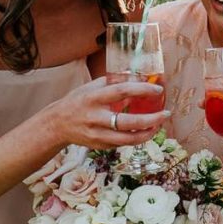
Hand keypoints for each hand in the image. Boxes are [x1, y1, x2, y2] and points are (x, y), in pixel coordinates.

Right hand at [43, 77, 168, 149]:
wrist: (57, 124)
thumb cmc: (78, 101)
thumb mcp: (91, 87)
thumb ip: (113, 83)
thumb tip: (139, 78)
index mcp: (93, 98)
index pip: (121, 91)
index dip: (141, 90)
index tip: (158, 89)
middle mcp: (95, 118)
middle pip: (128, 122)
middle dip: (151, 119)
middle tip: (166, 114)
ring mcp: (97, 134)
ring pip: (128, 139)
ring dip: (147, 133)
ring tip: (159, 125)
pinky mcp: (99, 145)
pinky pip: (122, 144)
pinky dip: (136, 138)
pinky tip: (145, 131)